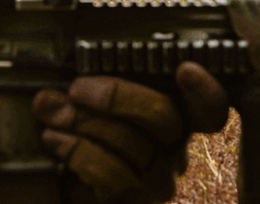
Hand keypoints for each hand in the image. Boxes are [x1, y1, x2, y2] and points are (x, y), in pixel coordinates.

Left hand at [32, 64, 228, 203]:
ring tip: (52, 114)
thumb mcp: (76, 106)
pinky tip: (56, 140)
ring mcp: (157, 182)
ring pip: (134, 144)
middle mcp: (173, 150)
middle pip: (163, 115)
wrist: (55, 189)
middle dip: (115, 96)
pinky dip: (80, 152)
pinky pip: (115, 177)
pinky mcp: (135, 203)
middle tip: (76, 89)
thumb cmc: (72, 136)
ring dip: (86, 123)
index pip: (208, 109)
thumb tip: (51, 94)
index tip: (185, 69)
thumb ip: (73, 94)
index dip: (206, 91)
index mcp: (169, 116)